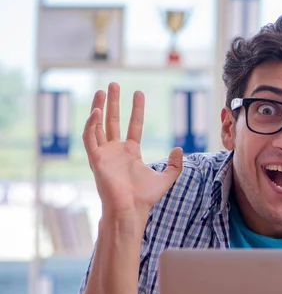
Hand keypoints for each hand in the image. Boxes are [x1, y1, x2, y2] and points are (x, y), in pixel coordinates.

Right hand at [82, 82, 182, 221]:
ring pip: (98, 126)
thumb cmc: (145, 197)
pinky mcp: (96, 159)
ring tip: (102, 91)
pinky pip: (89, 138)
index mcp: (131, 153)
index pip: (133, 126)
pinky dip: (91, 124)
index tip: (138, 93)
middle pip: (113, 121)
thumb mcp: (166, 178)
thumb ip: (175, 164)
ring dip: (99, 108)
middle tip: (113, 84)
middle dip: (113, 103)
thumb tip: (179, 148)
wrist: (131, 209)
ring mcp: (105, 154)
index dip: (136, 110)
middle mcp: (116, 151)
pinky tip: (96, 111)